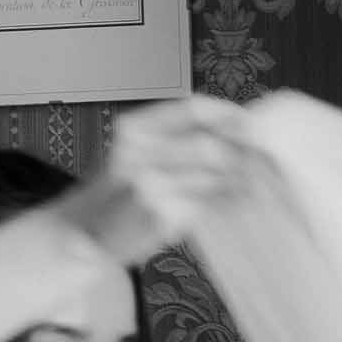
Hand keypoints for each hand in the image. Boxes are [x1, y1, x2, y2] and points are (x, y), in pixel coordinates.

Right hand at [57, 95, 250, 262]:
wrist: (83, 233)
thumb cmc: (116, 193)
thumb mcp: (133, 152)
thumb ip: (172, 139)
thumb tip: (232, 131)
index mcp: (133, 129)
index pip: (190, 109)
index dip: (226, 113)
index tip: (248, 123)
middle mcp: (139, 152)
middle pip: (207, 143)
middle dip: (239, 152)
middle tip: (258, 159)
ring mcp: (149, 184)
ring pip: (212, 174)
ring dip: (239, 178)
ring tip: (252, 180)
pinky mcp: (161, 214)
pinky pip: (208, 202)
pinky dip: (228, 199)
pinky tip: (236, 199)